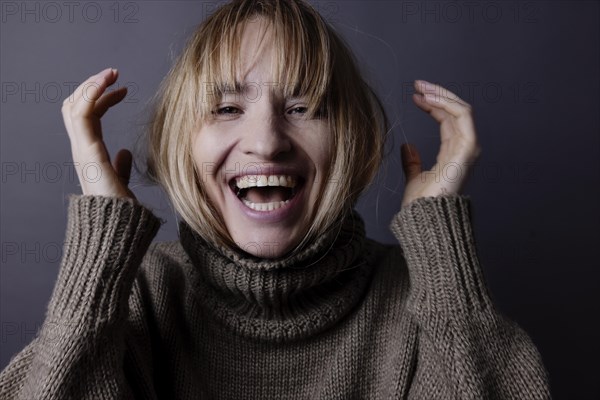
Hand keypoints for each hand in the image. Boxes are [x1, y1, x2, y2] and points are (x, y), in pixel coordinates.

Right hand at [61, 68, 134, 198]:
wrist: (118, 226)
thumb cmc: (120, 207)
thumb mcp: (120, 180)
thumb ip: (120, 166)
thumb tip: (126, 152)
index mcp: (89, 153)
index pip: (87, 116)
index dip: (101, 99)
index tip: (124, 89)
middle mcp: (82, 149)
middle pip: (74, 106)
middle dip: (92, 86)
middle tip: (114, 73)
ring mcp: (82, 149)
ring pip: (74, 106)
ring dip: (92, 85)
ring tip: (112, 73)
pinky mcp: (88, 151)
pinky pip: (81, 113)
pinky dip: (92, 94)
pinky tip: (107, 83)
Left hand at [400, 80, 480, 208]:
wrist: (424, 218)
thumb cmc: (421, 204)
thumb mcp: (414, 178)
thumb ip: (413, 162)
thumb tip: (408, 145)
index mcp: (452, 153)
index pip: (447, 120)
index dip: (432, 105)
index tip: (414, 95)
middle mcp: (463, 148)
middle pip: (455, 111)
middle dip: (437, 94)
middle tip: (417, 84)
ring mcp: (468, 148)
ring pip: (461, 110)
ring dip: (442, 95)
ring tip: (422, 88)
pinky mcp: (468, 149)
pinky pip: (463, 116)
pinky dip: (448, 104)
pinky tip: (430, 98)